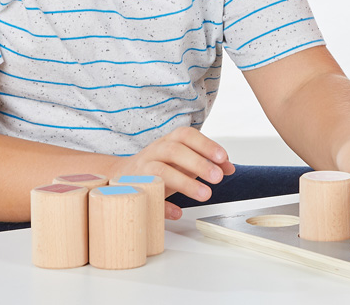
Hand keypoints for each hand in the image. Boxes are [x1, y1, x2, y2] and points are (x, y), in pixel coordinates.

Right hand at [115, 126, 234, 219]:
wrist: (120, 175)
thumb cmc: (157, 166)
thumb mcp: (181, 160)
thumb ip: (206, 161)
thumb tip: (229, 168)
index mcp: (168, 142)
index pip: (186, 136)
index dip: (205, 145)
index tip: (222, 157)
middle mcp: (154, 152)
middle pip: (174, 152)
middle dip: (198, 164)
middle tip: (217, 178)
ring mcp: (143, 170)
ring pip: (161, 172)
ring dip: (185, 183)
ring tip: (205, 194)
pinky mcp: (135, 190)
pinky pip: (149, 197)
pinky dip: (163, 206)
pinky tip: (178, 212)